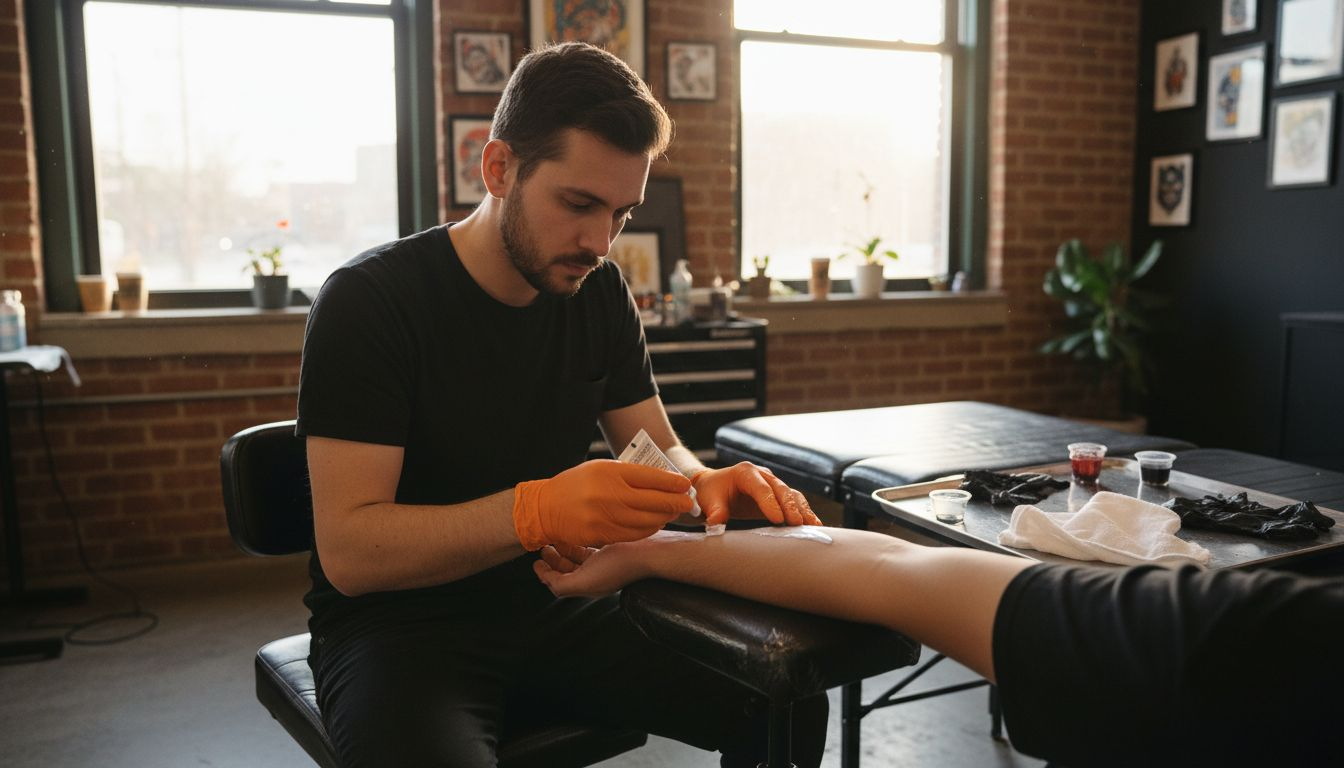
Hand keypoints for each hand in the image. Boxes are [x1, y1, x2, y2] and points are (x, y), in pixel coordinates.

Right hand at [513, 459, 693, 549]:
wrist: (546, 507)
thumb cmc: (577, 484)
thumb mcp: (600, 468)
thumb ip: (628, 474)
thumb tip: (662, 480)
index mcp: (610, 472)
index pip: (651, 477)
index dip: (672, 482)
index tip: (685, 484)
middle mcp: (609, 494)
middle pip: (653, 501)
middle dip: (675, 502)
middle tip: (688, 502)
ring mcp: (605, 517)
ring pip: (646, 521)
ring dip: (664, 518)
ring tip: (672, 513)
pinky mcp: (601, 535)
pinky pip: (633, 534)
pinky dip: (648, 529)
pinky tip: (655, 524)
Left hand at [533, 541, 648, 597]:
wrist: (650, 552)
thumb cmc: (619, 566)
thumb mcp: (585, 581)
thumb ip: (562, 585)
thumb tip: (546, 581)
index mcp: (589, 585)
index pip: (560, 583)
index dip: (545, 573)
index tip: (535, 561)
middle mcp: (597, 575)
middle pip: (568, 570)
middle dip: (554, 560)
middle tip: (544, 547)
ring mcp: (606, 562)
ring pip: (579, 558)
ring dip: (566, 549)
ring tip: (558, 537)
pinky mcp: (614, 549)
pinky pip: (591, 547)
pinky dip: (580, 542)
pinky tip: (578, 531)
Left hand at [692, 462, 821, 527]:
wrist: (715, 487)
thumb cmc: (711, 493)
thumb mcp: (709, 501)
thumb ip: (715, 511)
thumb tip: (716, 524)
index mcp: (745, 472)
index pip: (760, 488)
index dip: (770, 503)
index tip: (778, 520)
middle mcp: (763, 475)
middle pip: (781, 489)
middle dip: (790, 507)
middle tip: (798, 524)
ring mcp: (773, 484)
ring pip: (792, 494)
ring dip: (803, 510)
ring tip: (813, 526)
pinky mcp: (778, 495)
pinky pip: (795, 501)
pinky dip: (805, 512)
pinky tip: (814, 525)